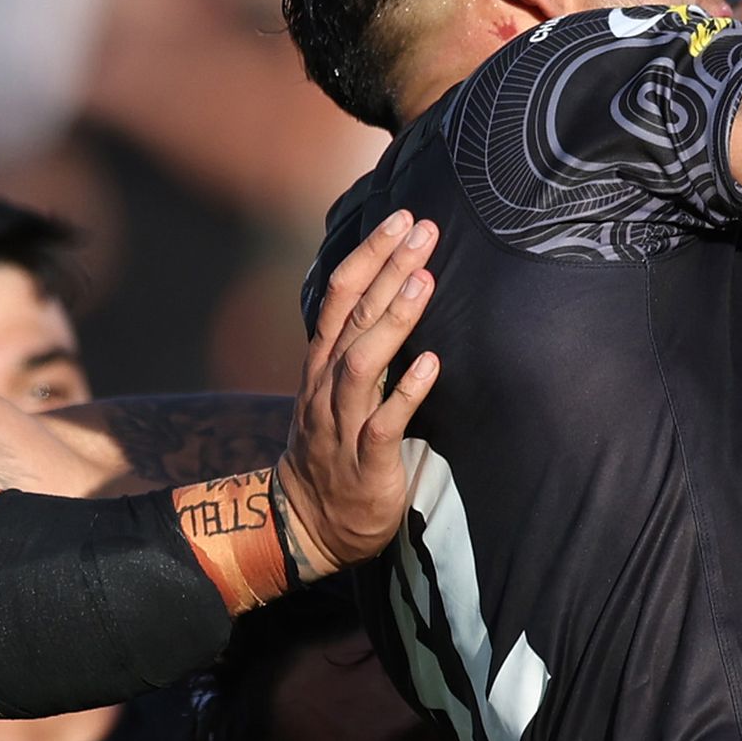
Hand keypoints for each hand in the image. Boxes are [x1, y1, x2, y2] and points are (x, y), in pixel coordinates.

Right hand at [278, 212, 441, 576]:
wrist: (309, 522)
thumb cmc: (336, 446)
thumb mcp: (339, 386)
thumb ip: (358, 342)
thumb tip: (395, 287)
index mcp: (322, 363)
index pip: (340, 296)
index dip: (369, 255)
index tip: (402, 218)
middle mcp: (327, 387)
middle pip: (353, 318)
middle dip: (387, 271)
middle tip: (423, 229)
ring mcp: (342, 425)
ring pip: (362, 365)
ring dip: (393, 321)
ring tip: (424, 281)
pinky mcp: (366, 463)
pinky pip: (383, 424)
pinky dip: (406, 393)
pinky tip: (432, 364)